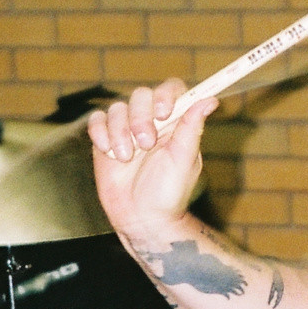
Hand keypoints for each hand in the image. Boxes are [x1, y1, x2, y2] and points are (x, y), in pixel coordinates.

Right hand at [87, 79, 216, 237]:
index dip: (165, 94)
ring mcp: (126, 129)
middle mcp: (151, 121)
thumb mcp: (184, 160)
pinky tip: (108, 151)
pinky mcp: (105, 139)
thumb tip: (211, 99)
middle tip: (144, 145)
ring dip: (119, 131)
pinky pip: (97, 121)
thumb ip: (192, 128)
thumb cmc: (168, 193)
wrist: (141, 218)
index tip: (163, 113)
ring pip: (117, 109)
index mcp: (174, 122)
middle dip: (139, 118)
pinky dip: (100, 132)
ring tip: (125, 158)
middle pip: (141, 95)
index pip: (171, 90)